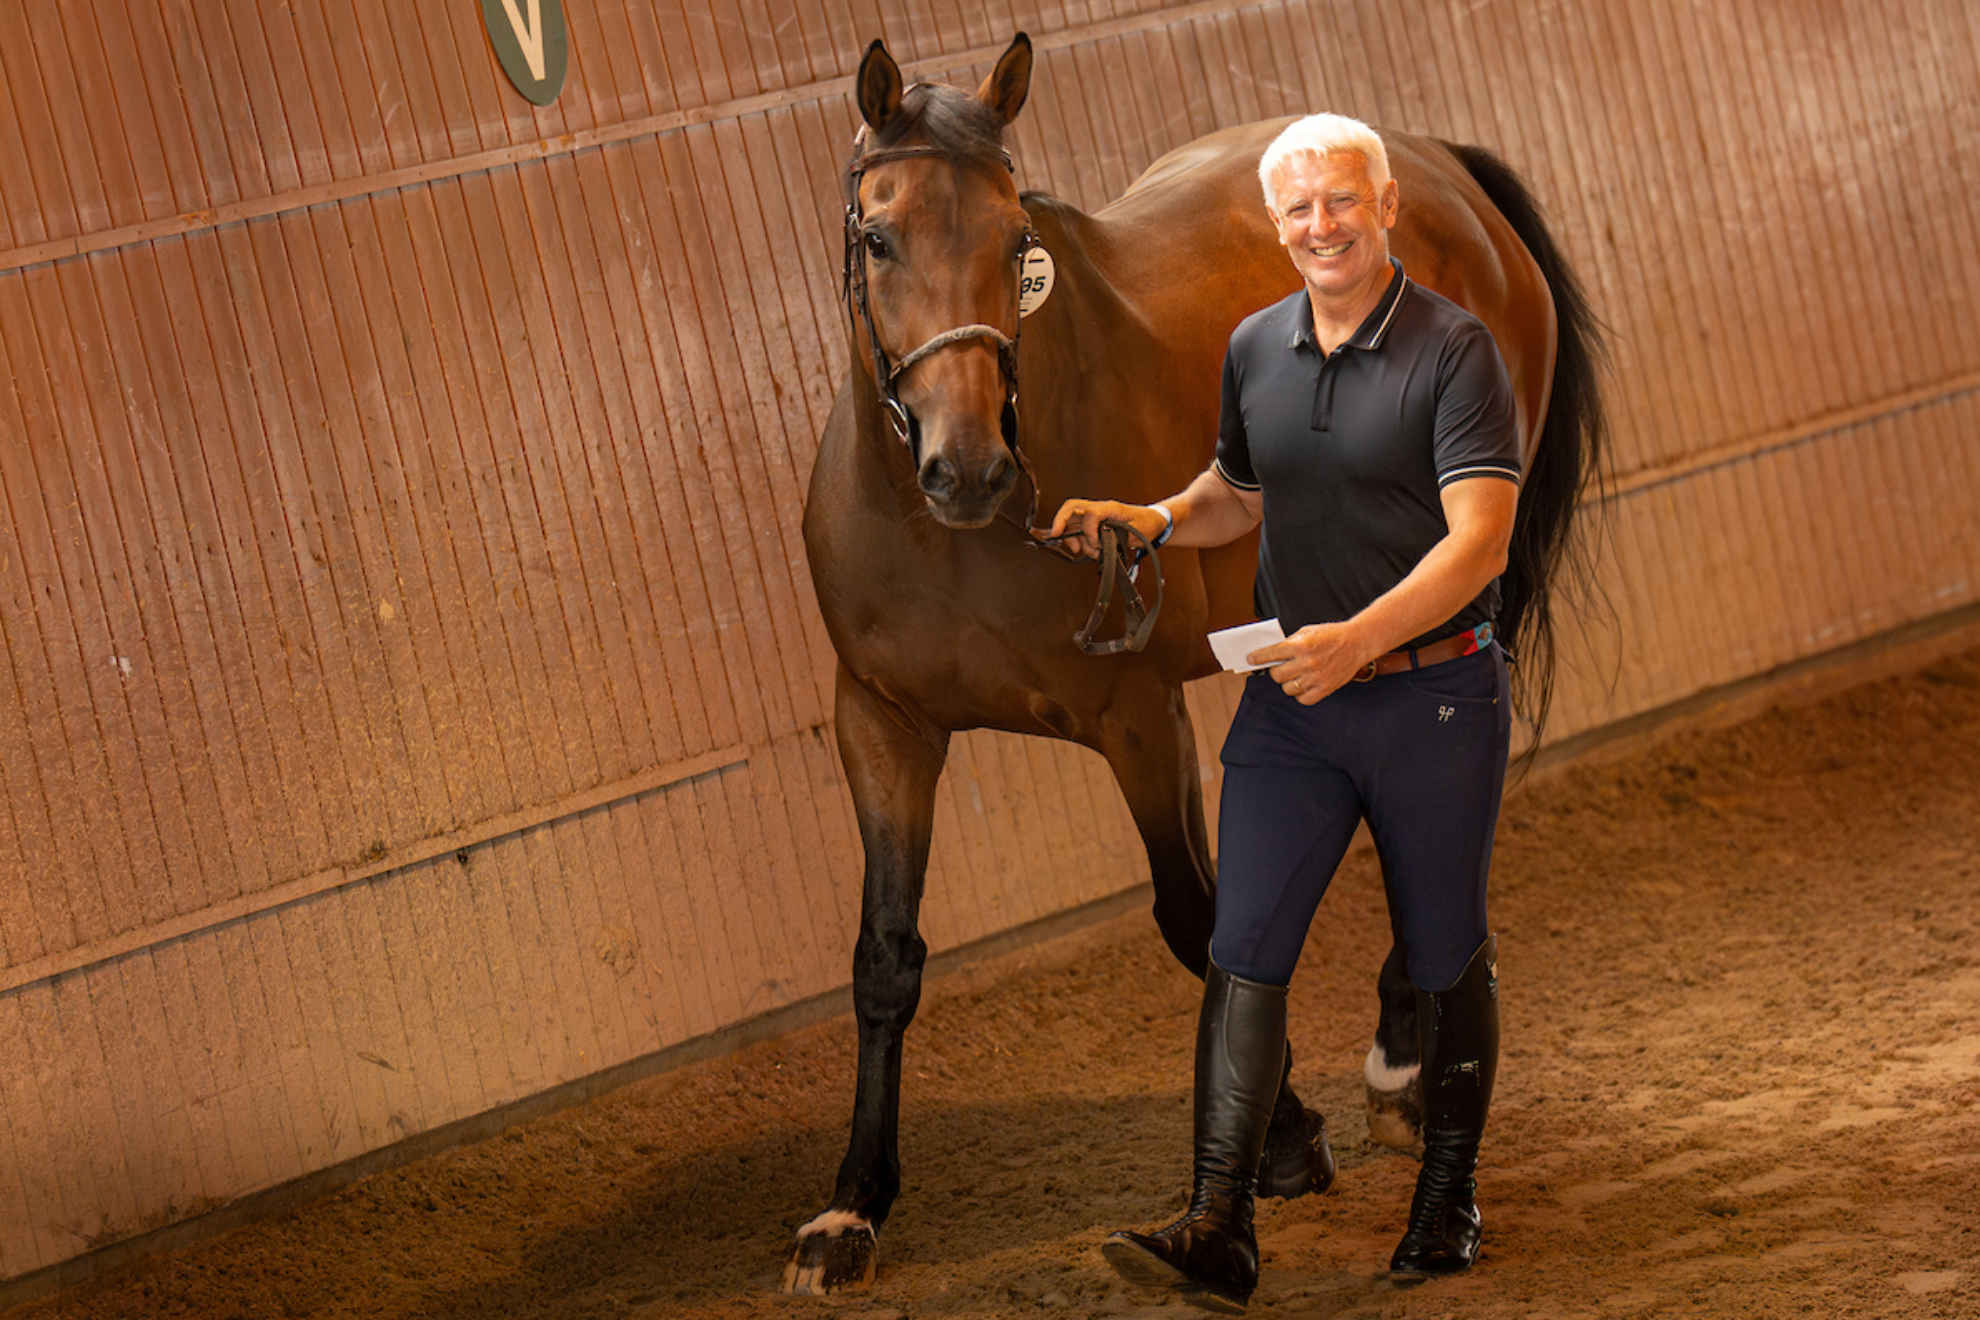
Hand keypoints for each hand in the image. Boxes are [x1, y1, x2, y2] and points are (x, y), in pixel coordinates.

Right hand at [1038, 499, 1165, 559]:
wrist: (1154, 522)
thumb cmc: (1148, 523)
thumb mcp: (1138, 529)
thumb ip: (1119, 533)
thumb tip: (1101, 540)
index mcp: (1110, 507)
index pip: (1090, 513)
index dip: (1088, 529)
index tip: (1094, 542)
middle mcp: (1100, 509)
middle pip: (1071, 508)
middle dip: (1060, 521)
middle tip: (1055, 536)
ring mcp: (1096, 516)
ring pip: (1072, 522)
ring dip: (1074, 538)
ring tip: (1088, 551)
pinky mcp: (1095, 524)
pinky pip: (1079, 530)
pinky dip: (1079, 542)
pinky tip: (1090, 551)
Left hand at [1248, 622, 1370, 705]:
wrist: (1357, 642)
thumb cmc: (1331, 635)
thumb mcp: (1308, 631)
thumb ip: (1289, 643)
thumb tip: (1270, 654)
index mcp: (1301, 645)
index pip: (1271, 654)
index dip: (1258, 658)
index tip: (1251, 660)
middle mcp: (1307, 662)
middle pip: (1277, 675)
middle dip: (1276, 671)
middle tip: (1282, 667)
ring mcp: (1316, 677)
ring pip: (1288, 688)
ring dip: (1288, 683)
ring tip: (1296, 675)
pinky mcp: (1325, 688)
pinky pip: (1303, 699)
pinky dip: (1300, 694)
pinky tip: (1304, 685)